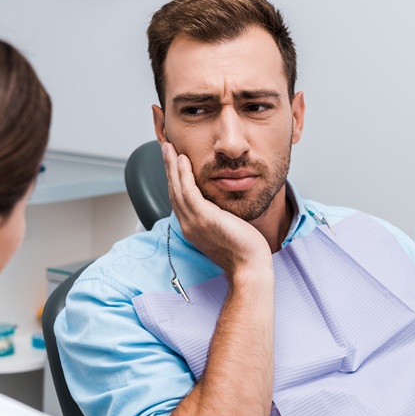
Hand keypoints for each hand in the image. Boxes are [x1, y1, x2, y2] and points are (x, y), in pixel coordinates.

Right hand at [162, 142, 270, 275]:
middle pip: (173, 191)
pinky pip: (188, 192)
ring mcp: (194, 222)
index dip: (174, 179)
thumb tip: (220, 206)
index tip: (173, 162)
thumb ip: (218, 217)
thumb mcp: (226, 230)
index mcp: (193, 228)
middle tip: (165, 148)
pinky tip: (182, 161)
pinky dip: (183, 175)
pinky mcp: (204, 218)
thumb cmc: (243, 251)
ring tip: (169, 148)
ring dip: (171, 166)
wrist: (249, 267)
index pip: (178, 199)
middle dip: (168, 168)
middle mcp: (189, 225)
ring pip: (177, 189)